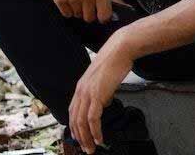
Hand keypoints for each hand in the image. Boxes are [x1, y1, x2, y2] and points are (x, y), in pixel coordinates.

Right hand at [46, 0, 129, 22]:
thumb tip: (126, 8)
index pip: (104, 16)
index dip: (102, 17)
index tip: (100, 14)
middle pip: (89, 18)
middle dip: (88, 13)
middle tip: (86, 2)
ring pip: (77, 15)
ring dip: (77, 9)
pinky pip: (66, 14)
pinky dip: (67, 9)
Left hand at [69, 31, 134, 152]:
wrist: (120, 49)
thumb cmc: (115, 61)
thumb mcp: (104, 78)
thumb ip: (102, 91)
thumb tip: (105, 101)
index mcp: (81, 87)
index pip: (73, 111)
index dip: (75, 126)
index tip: (80, 137)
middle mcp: (81, 91)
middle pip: (75, 120)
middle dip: (79, 137)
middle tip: (86, 148)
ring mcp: (88, 93)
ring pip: (82, 122)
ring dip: (86, 138)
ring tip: (92, 148)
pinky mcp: (97, 95)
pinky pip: (93, 119)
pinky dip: (95, 132)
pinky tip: (100, 138)